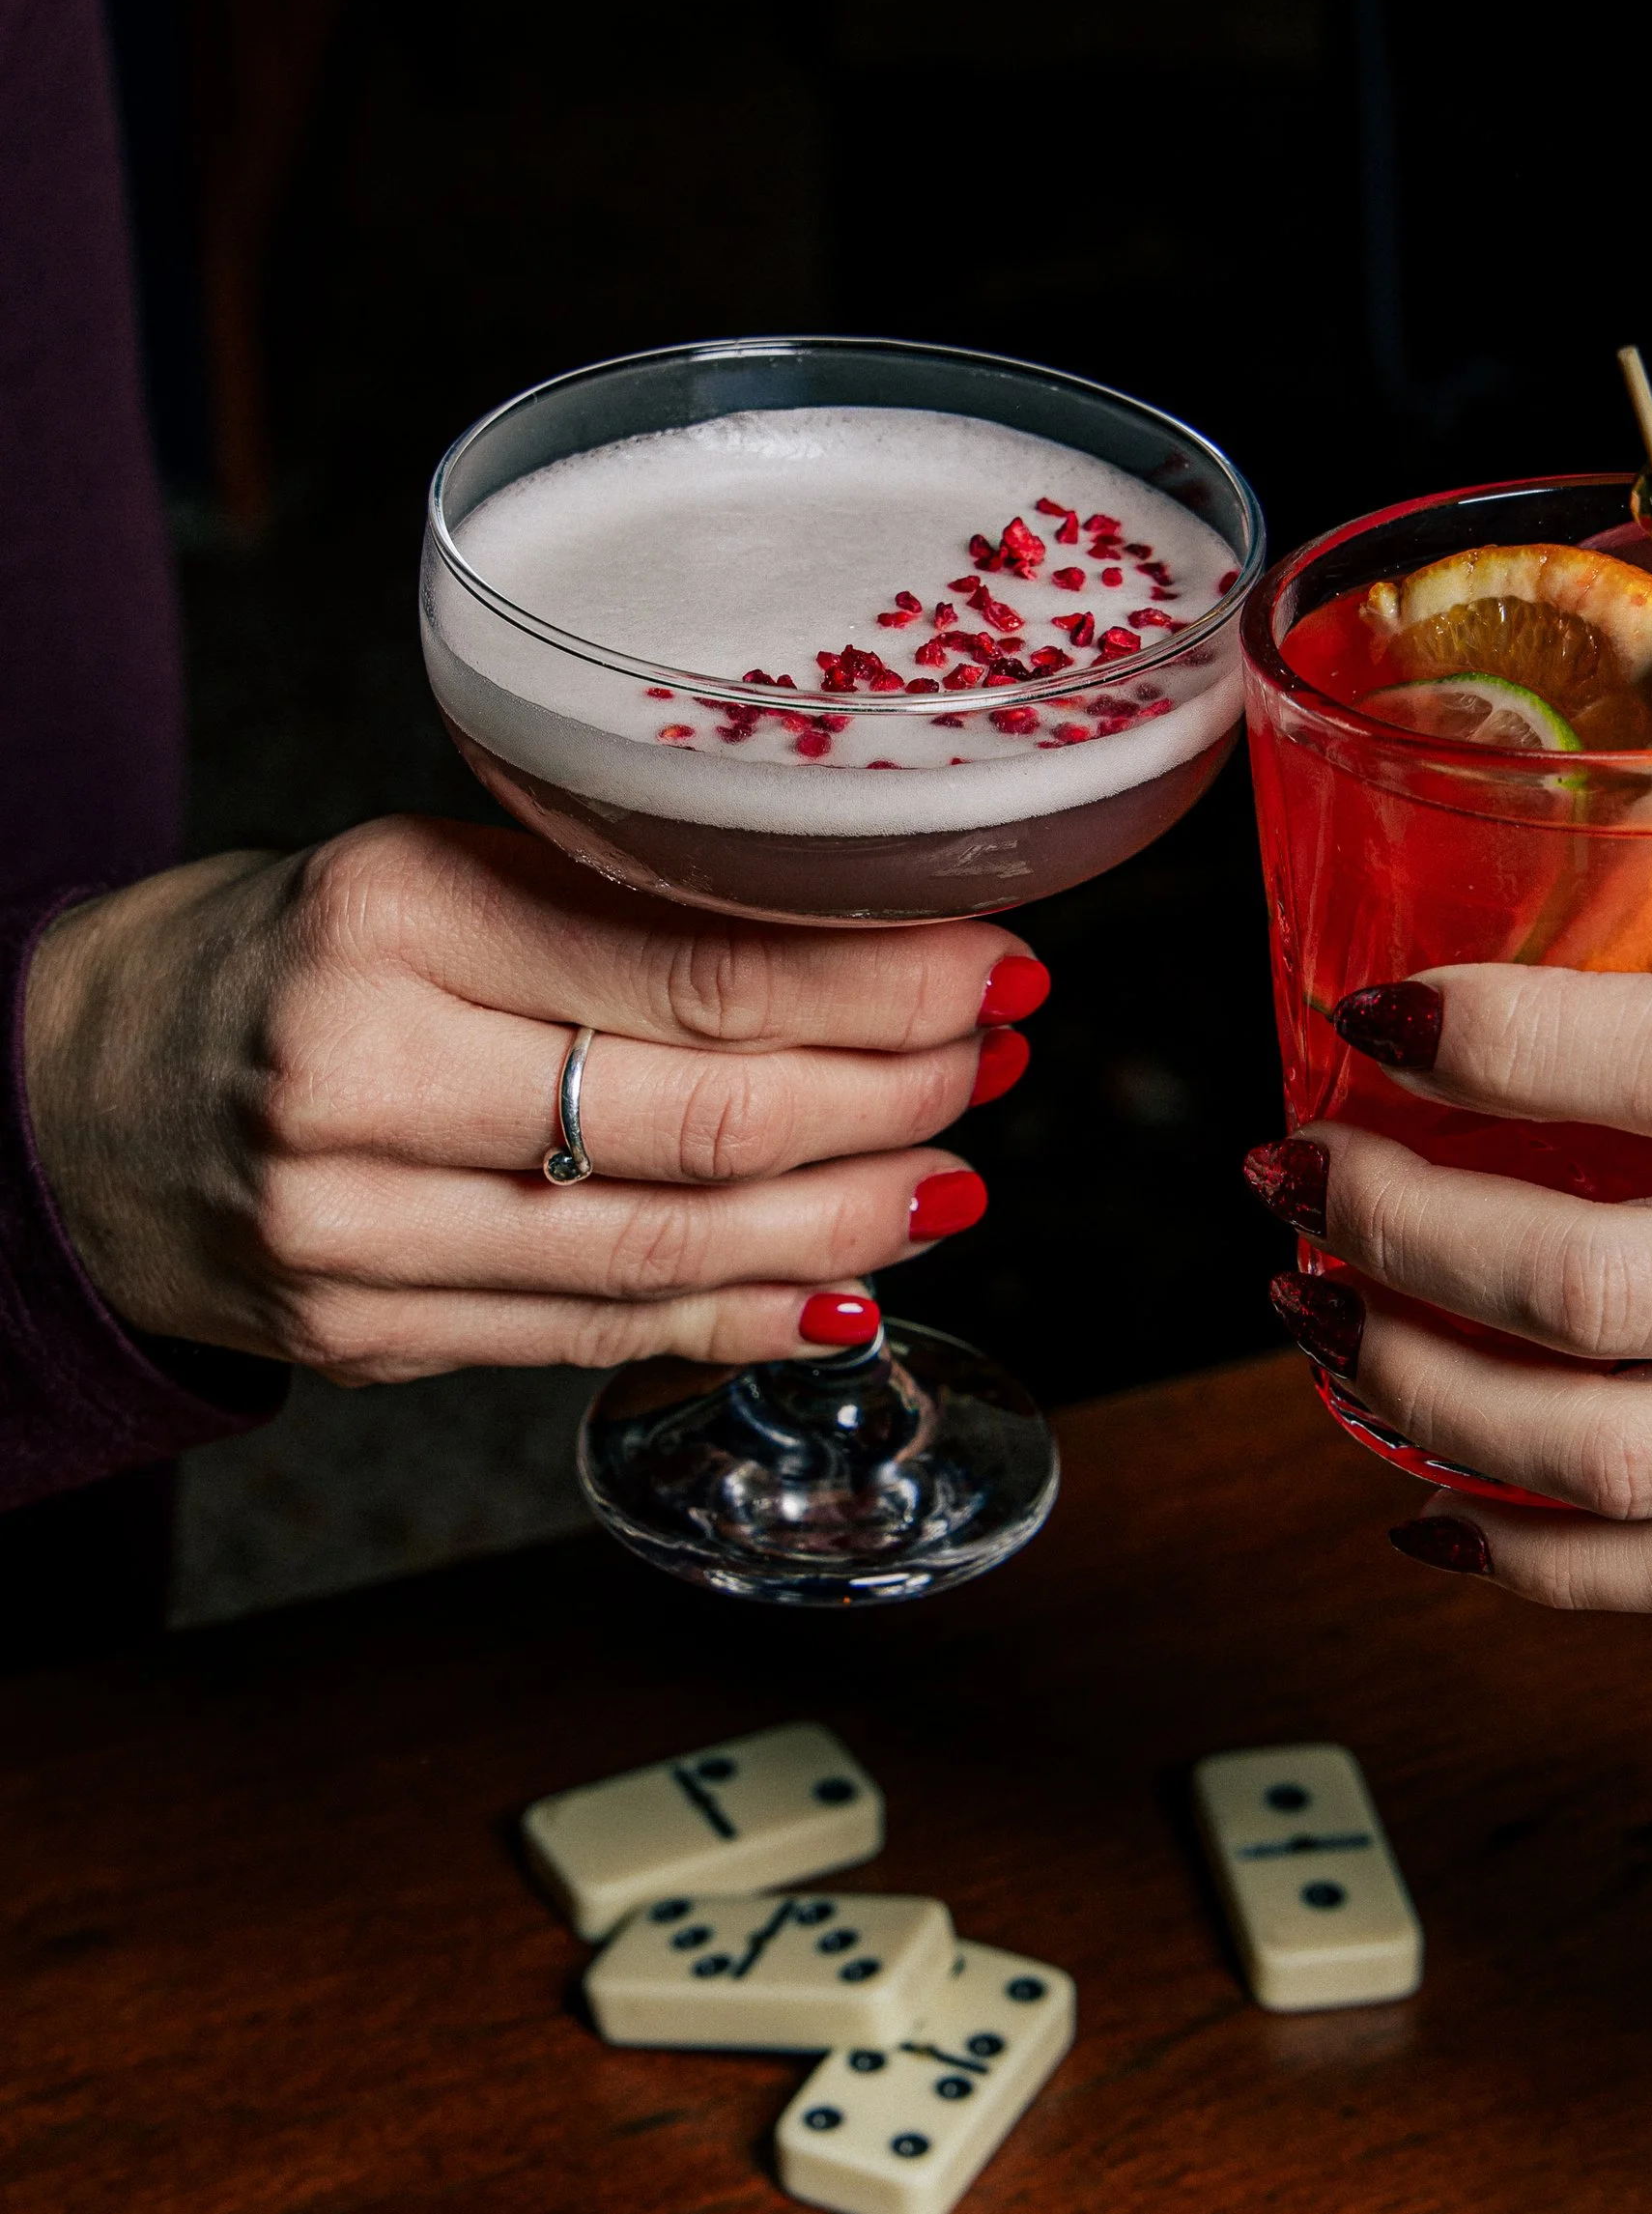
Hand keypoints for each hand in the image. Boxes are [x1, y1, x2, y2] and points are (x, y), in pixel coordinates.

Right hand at [25, 817, 1034, 1381]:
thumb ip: (618, 910)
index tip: (994, 962)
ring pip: (667, 1253)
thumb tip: (874, 943)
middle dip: (892, 1097)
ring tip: (953, 1172)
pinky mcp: (366, 1343)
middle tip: (996, 1059)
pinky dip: (745, 1318)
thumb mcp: (426, 870)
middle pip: (704, 1124)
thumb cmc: (284, 955)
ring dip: (847, 1220)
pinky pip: (600, 1337)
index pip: (696, 968)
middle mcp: (365, 1082)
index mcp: (391, 918)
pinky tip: (849, 1285)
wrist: (68, 1098)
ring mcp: (358, 1238)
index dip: (880, 982)